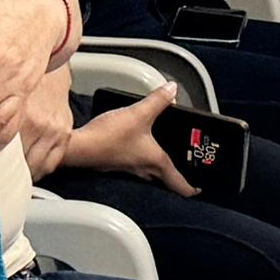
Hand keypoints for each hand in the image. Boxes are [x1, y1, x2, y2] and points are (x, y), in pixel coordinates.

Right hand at [55, 86, 197, 193]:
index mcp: (156, 162)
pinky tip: (141, 144)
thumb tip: (172, 90)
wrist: (79, 147)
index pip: (180, 184)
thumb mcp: (138, 114)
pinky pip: (138, 163)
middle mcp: (144, 170)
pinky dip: (144, 156)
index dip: (192, 188)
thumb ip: (158, 101)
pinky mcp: (118, 162)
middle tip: (189, 166)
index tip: (200, 189)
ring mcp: (130, 168)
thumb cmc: (107, 138)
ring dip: (161, 164)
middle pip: (167, 178)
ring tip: (168, 151)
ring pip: (152, 171)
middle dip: (178, 174)